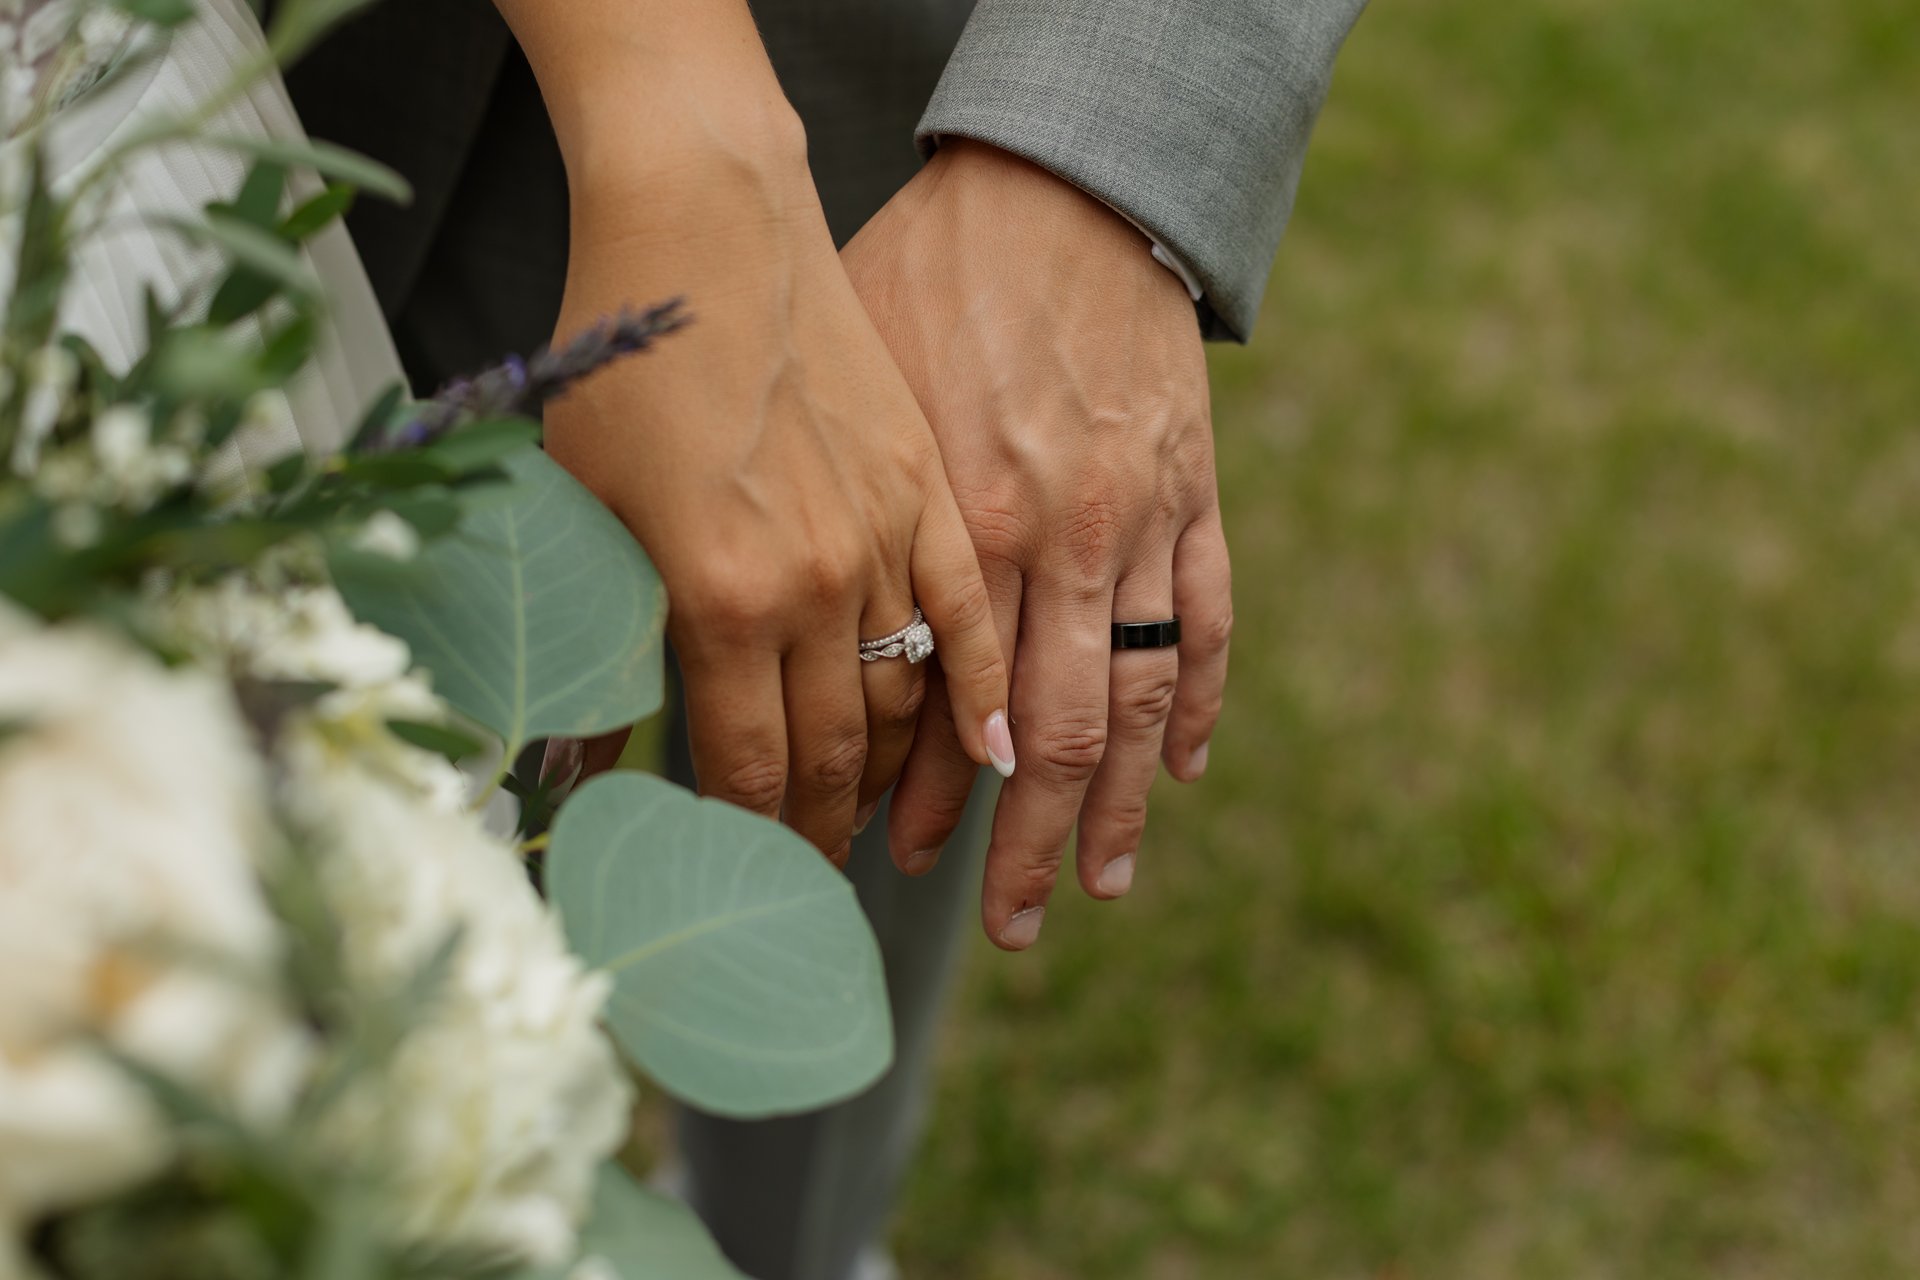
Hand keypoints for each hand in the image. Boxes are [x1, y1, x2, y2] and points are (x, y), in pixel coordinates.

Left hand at [515, 18, 1011, 859]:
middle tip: (810, 880)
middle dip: (821, 833)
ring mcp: (888, 538)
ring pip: (911, 701)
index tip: (749, 883)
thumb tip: (582, 766)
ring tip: (876, 824)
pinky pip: (975, 621)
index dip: (751, 843)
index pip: (748, 770)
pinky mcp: (933, 494)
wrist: (710, 223)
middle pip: (836, 754)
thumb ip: (601, 645)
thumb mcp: (580, 510)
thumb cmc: (624, 363)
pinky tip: (996, 750)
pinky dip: (989, 694)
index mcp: (716, 598)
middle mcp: (814, 585)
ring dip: (897, 780)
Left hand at [843, 140, 1230, 947]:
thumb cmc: (919, 276)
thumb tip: (739, 616)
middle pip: (1041, 738)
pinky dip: (1199, 703)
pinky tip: (1183, 771)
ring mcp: (1133, 524)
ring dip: (1114, 807)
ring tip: (1095, 887)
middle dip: (1019, 845)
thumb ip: (821, 515)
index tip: (885, 862)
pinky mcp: (1190, 493)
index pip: (935, 712)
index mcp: (951, 526)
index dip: (914, 802)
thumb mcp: (837, 392)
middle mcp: (1051, 545)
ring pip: (1134, 701)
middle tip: (1005, 925)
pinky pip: (1205, 623)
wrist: (1058, 185)